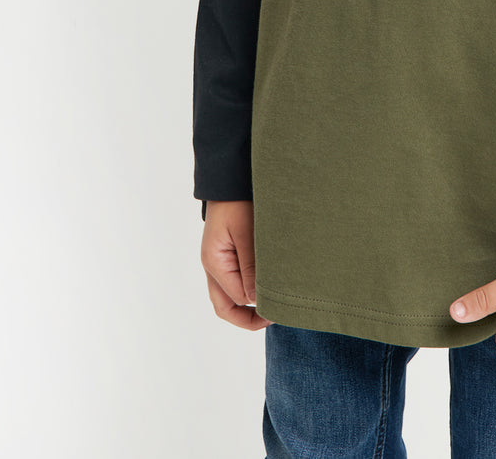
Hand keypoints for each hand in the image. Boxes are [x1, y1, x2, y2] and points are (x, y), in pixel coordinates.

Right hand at [200, 200, 272, 329]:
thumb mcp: (247, 233)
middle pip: (225, 307)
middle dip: (249, 318)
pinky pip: (233, 283)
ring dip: (248, 305)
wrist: (230, 177)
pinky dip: (248, 290)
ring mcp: (217, 262)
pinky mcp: (226, 255)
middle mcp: (212, 267)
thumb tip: (258, 301)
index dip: (258, 306)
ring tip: (274, 305)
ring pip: (228, 298)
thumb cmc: (238, 201)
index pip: (236, 298)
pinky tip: (266, 287)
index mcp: (214, 262)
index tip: (283, 303)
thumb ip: (252, 267)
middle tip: (277, 315)